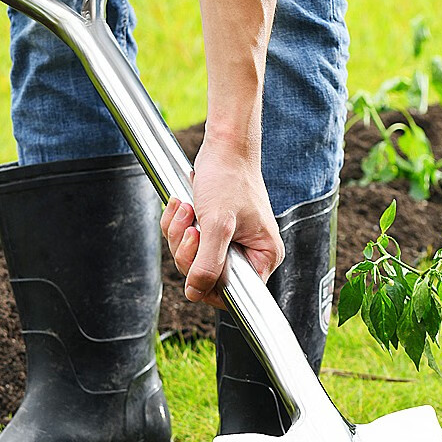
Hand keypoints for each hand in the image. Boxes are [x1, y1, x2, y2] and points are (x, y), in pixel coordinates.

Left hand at [161, 137, 284, 308]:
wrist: (223, 148)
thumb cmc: (229, 178)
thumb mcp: (217, 224)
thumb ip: (208, 263)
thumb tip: (196, 292)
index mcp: (264, 255)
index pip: (235, 292)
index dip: (210, 283)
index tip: (198, 260)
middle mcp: (249, 252)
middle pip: (208, 277)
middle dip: (189, 252)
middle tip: (192, 228)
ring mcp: (230, 241)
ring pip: (193, 259)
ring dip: (180, 234)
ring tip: (187, 209)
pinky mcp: (213, 230)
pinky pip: (187, 242)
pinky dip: (177, 225)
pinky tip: (183, 206)